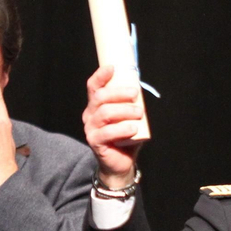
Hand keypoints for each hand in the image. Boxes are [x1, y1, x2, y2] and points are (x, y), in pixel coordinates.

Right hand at [83, 65, 144, 188]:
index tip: (113, 68)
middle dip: (119, 92)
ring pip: (105, 113)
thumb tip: (140, 86)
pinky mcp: (95, 142)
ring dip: (125, 110)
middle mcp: (90, 115)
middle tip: (135, 94)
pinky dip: (122, 129)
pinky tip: (133, 128)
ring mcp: (91, 128)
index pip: (93, 86)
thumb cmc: (126, 137)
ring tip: (139, 113)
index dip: (101, 76)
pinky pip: (107, 132)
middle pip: (100, 97)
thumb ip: (131, 103)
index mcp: (96, 105)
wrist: (121, 163)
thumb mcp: (128, 116)